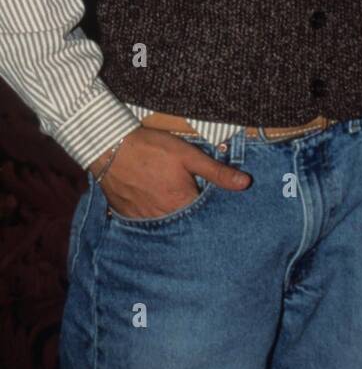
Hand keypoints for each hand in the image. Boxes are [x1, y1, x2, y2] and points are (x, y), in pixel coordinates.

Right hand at [89, 127, 250, 218]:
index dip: (208, 206)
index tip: (209, 199)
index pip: (203, 215)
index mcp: (181, 203)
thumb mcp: (189, 155)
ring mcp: (143, 219)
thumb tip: (245, 183)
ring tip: (168, 197)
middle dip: (189, 212)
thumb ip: (217, 172)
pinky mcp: (127, 215)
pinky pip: (145, 221)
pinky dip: (151, 214)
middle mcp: (163, 217)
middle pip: (183, 220)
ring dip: (170, 214)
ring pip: (164, 222)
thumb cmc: (152, 148)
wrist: (110, 147)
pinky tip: (151, 200)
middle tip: (185, 194)